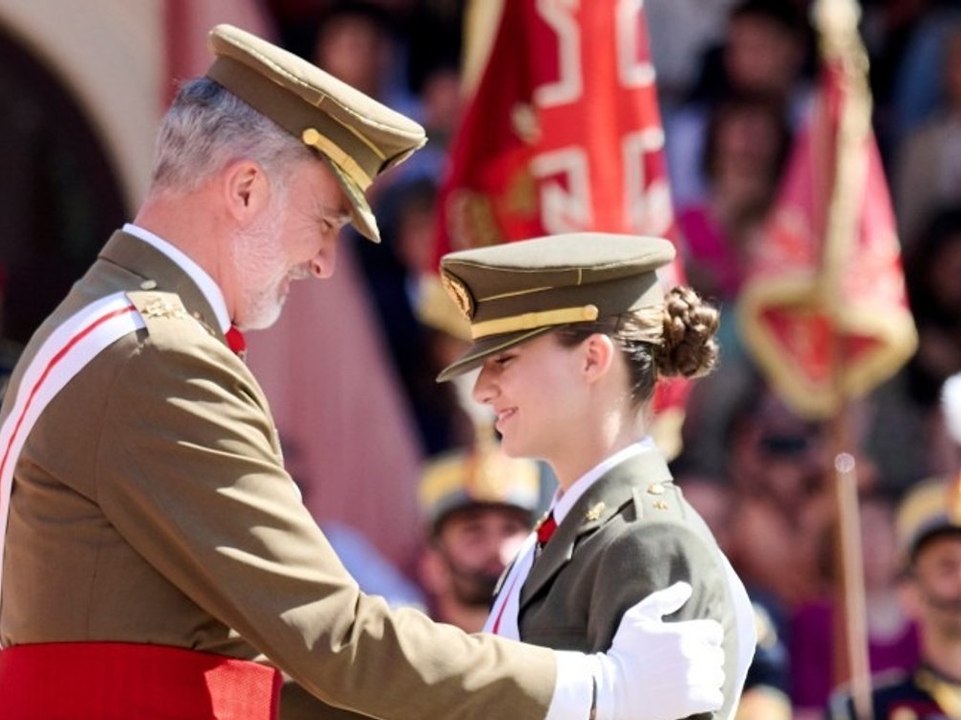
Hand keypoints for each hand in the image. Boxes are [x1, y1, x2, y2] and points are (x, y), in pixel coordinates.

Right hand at [593, 581, 723, 719]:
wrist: (612, 688)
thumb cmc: (624, 650)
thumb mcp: (637, 617)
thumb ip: (664, 599)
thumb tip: (686, 588)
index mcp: (682, 633)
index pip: (715, 632)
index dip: (706, 637)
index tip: (693, 644)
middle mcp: (692, 655)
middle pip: (718, 655)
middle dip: (705, 658)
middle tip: (685, 663)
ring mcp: (693, 680)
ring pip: (718, 676)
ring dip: (707, 678)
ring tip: (687, 679)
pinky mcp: (692, 702)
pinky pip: (716, 698)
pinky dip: (708, 698)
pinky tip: (691, 694)